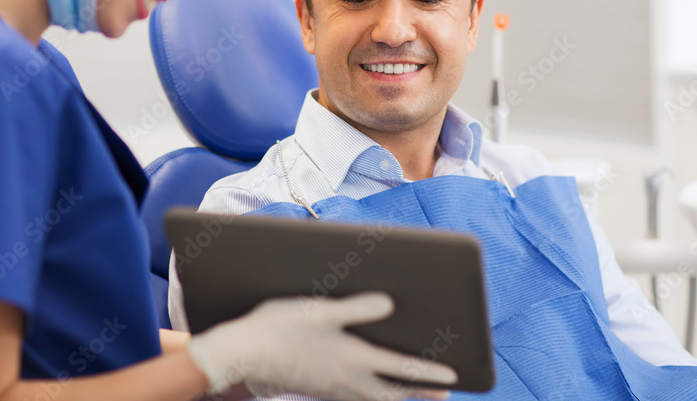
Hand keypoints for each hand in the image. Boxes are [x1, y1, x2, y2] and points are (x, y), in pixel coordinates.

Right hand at [186, 292, 456, 400]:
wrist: (241, 353)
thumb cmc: (278, 327)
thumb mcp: (318, 310)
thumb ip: (356, 308)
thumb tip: (389, 304)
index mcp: (352, 358)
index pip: (402, 369)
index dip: (430, 372)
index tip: (454, 377)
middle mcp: (346, 380)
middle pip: (394, 394)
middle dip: (420, 393)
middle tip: (443, 393)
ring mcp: (331, 388)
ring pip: (374, 399)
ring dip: (398, 396)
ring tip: (412, 393)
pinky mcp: (317, 389)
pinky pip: (355, 397)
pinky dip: (373, 395)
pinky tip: (369, 387)